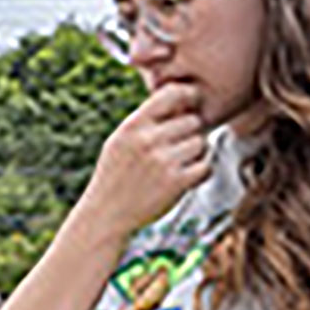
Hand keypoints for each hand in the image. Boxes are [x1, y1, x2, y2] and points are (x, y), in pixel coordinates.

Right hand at [77, 82, 211, 238]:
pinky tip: (185, 178)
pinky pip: (205, 166)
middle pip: (192, 121)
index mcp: (132, 126)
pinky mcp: (176, 183)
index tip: (191, 105)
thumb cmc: (114, 177)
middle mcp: (147, 140)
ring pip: (200, 143)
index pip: (171, 93)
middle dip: (189, 134)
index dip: (187, 96)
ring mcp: (162, 162)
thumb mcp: (119, 142)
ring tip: (177, 165)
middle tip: (177, 149)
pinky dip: (200, 173)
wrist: (105, 215)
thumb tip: (179, 99)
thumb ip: (144, 121)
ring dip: (195, 154)